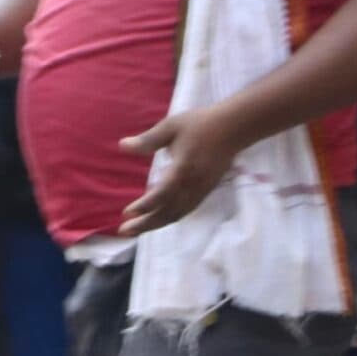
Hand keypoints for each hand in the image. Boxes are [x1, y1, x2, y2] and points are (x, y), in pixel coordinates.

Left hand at [118, 106, 246, 235]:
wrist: (233, 129)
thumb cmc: (200, 124)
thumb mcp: (170, 127)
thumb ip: (147, 140)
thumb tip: (122, 146)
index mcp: (182, 169)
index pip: (162, 194)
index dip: (145, 206)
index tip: (127, 213)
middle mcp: (192, 185)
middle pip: (168, 212)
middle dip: (146, 224)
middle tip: (124, 231)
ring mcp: (201, 190)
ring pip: (177, 214)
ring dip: (156, 224)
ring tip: (136, 230)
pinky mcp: (205, 191)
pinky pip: (186, 210)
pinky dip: (170, 218)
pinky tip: (158, 219)